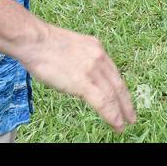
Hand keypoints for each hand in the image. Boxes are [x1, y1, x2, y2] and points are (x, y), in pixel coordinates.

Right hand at [20, 24, 136, 131]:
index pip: (113, 73)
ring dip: (120, 112)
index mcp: (96, 48)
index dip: (120, 88)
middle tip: (131, 117)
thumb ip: (80, 59)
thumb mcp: (71, 47)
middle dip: (126, 103)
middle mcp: (99, 57)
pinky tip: (116, 124)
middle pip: (117, 84)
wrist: (35, 41)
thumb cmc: (44, 44)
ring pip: (112, 95)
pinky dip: (111, 114)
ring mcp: (92, 69)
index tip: (124, 99)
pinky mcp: (83, 81)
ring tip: (123, 125)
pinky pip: (102, 101)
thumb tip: (79, 73)